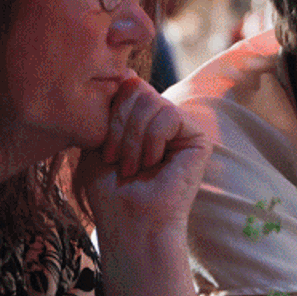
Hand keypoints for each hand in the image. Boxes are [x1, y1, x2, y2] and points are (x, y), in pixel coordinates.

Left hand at [75, 74, 210, 241]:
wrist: (129, 223)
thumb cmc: (109, 191)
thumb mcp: (98, 140)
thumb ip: (109, 107)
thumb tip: (125, 71)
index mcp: (141, 119)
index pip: (125, 86)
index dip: (108, 112)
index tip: (101, 149)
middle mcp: (163, 121)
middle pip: (136, 88)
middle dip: (118, 125)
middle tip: (115, 160)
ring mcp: (182, 129)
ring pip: (151, 101)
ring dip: (132, 138)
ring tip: (131, 167)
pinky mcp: (198, 140)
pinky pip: (169, 115)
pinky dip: (152, 140)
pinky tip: (152, 164)